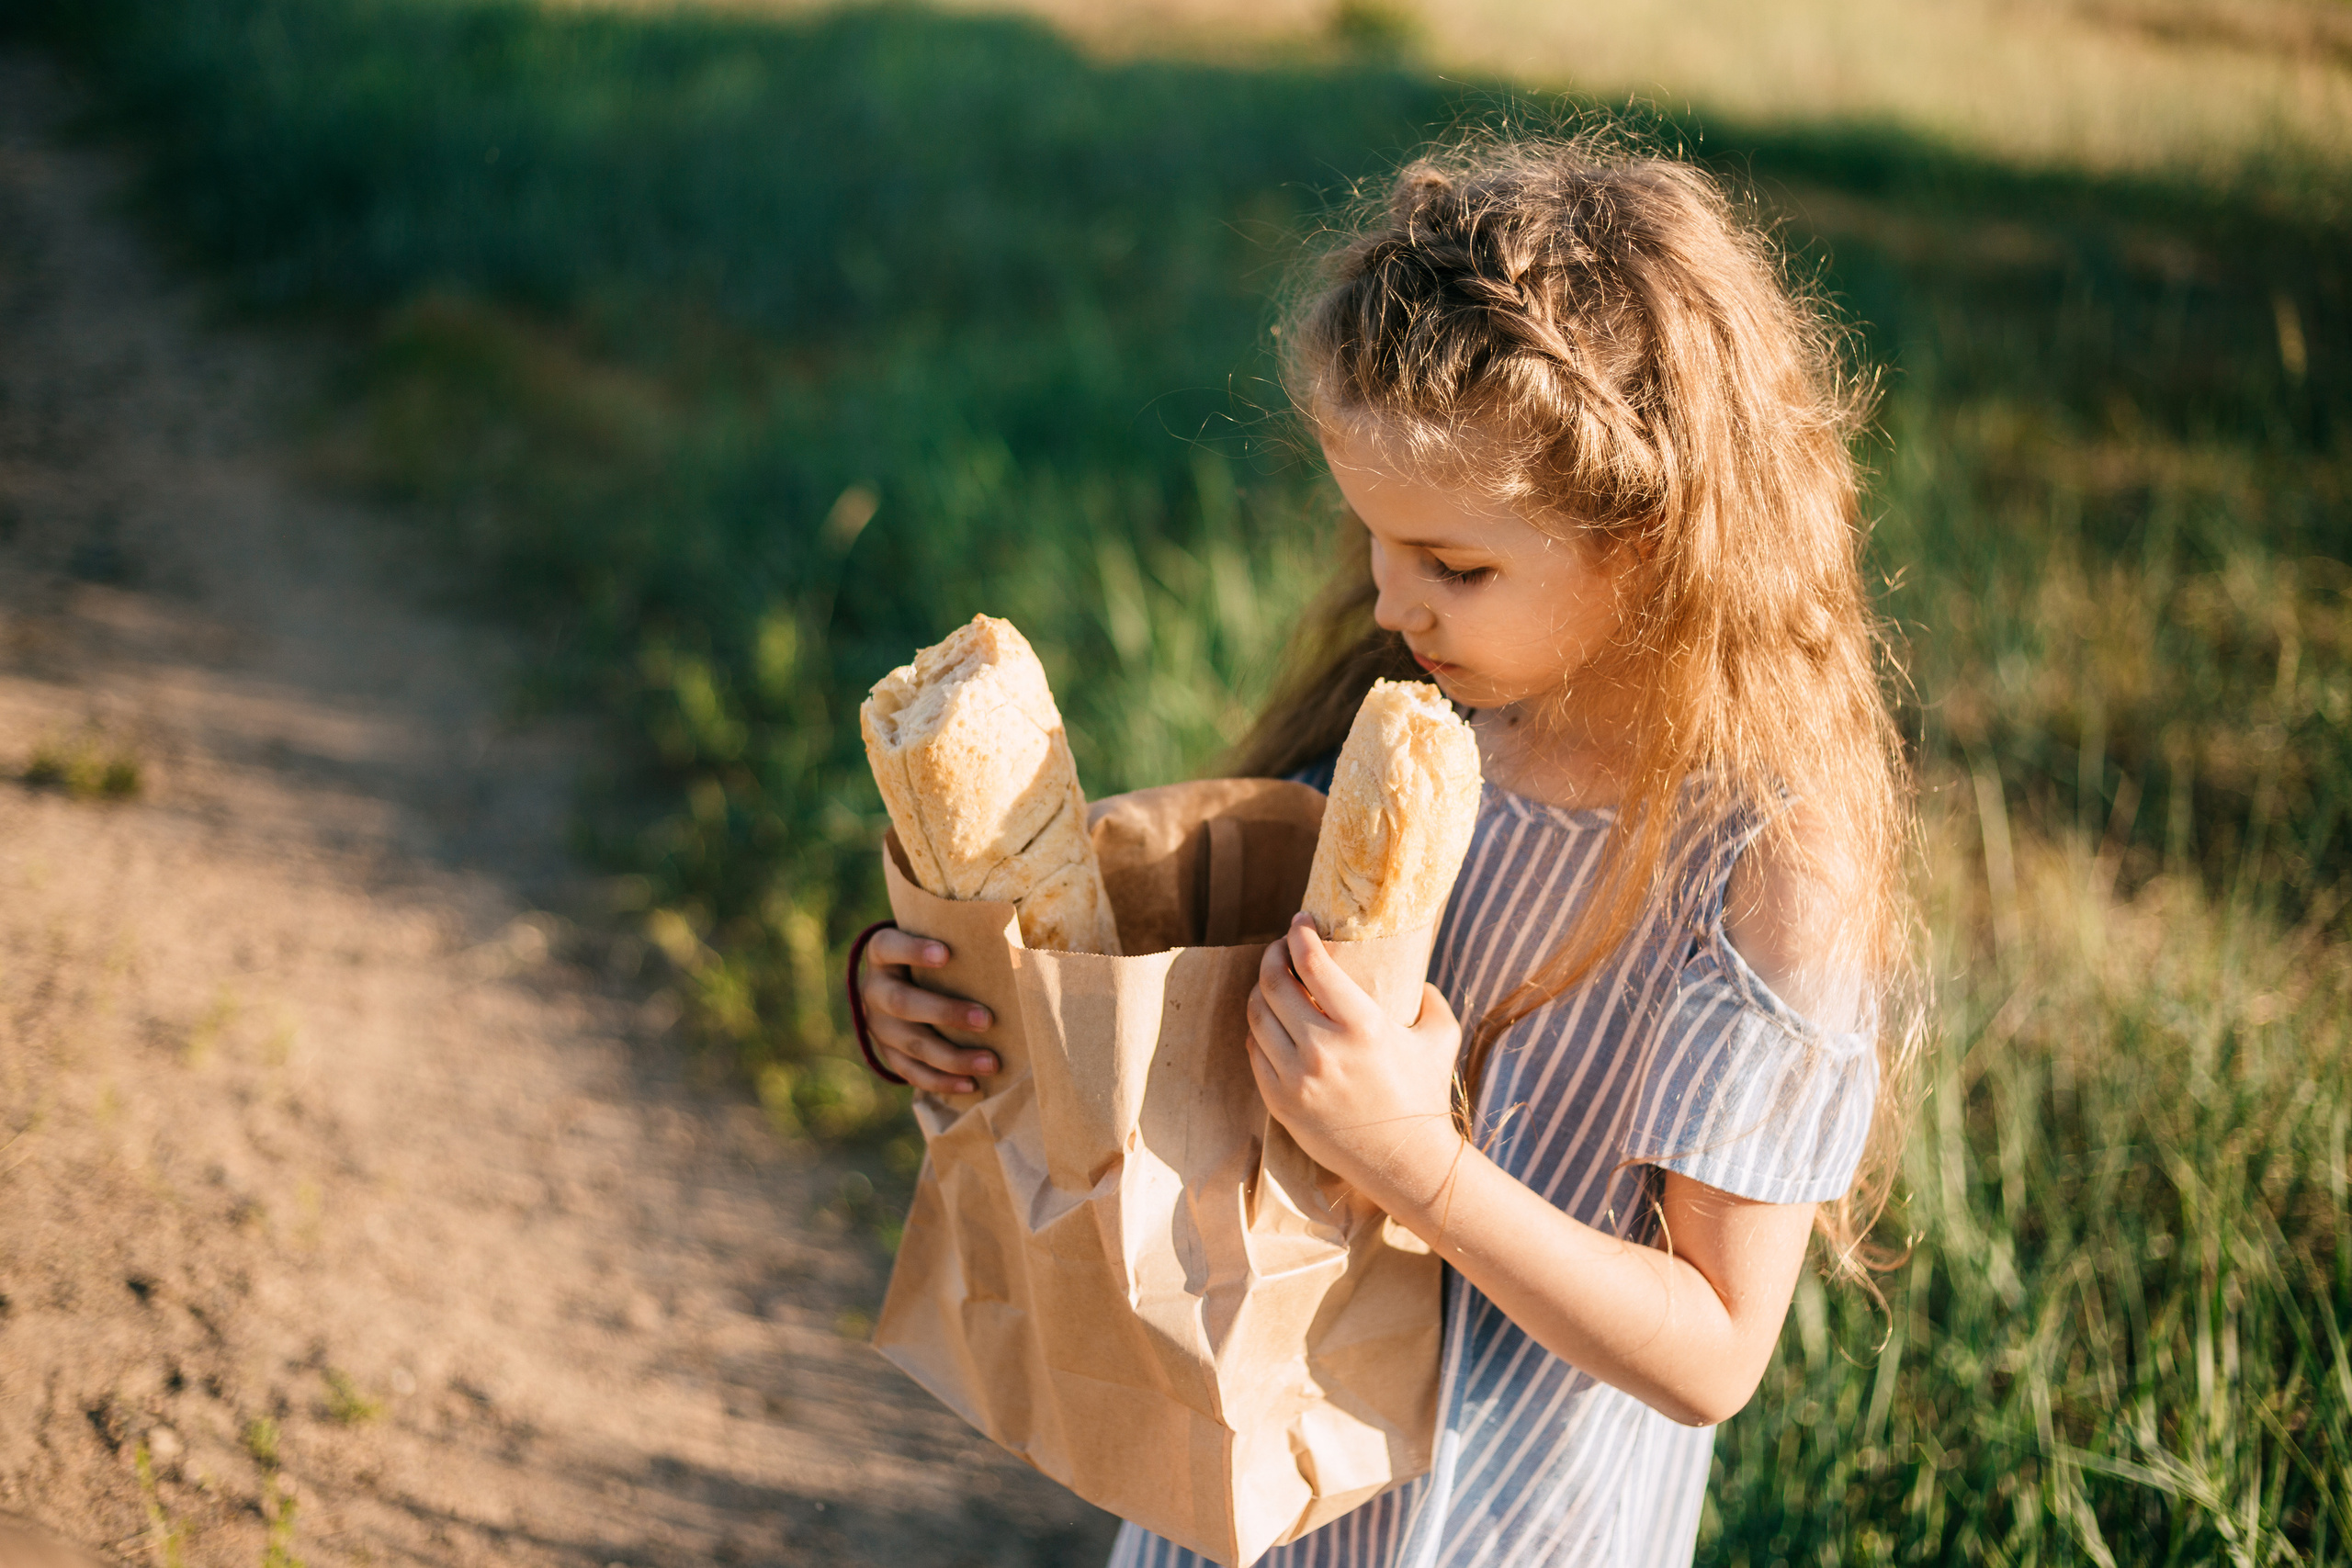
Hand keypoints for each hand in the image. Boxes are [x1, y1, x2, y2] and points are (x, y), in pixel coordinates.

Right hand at [858, 929, 997, 1092]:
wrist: (897, 982)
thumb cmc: (933, 953)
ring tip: (991, 1062)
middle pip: (902, 1003)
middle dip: (945, 1013)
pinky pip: (911, 1073)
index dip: (913, 951)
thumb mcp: (936, 938)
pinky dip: (942, 1081)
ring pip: (912, 1044)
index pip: (888, 947)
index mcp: (881, 954)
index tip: (946, 954)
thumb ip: (962, 937)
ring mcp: (877, 1026)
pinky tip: (971, 1085)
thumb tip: (1020, 938)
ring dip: (952, 1057)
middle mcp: (874, 990)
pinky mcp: (887, 1053)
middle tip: (986, 1019)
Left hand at [1245, 913, 1464, 1206]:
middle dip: (1272, 956)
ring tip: (1274, 983)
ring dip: (1260, 991)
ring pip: (1256, 1016)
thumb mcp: (1439, 1037)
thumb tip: (1416, 976)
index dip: (1298, 934)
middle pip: (1273, 983)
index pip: (1312, 963)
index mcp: (1362, 1026)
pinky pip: (1254, 1052)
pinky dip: (1258, 1031)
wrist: (1406, 1162)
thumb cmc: (1424, 1096)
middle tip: (1281, 949)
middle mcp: (1323, 1049)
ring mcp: (1296, 1078)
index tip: (1300, 921)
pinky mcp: (1280, 1102)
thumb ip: (1429, 999)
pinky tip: (1271, 1023)